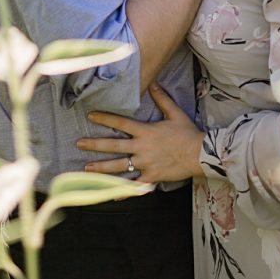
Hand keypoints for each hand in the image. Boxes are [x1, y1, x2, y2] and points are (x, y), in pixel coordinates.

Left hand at [78, 84, 204, 181]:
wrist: (200, 154)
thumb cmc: (188, 133)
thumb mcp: (176, 113)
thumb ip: (162, 99)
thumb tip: (153, 83)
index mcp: (146, 132)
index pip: (121, 123)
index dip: (105, 118)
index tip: (91, 116)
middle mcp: (142, 148)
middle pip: (114, 146)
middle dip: (95, 144)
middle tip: (79, 143)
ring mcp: (145, 164)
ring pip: (118, 167)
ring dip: (101, 168)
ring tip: (86, 168)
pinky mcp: (151, 177)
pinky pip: (133, 185)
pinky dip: (122, 191)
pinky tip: (110, 195)